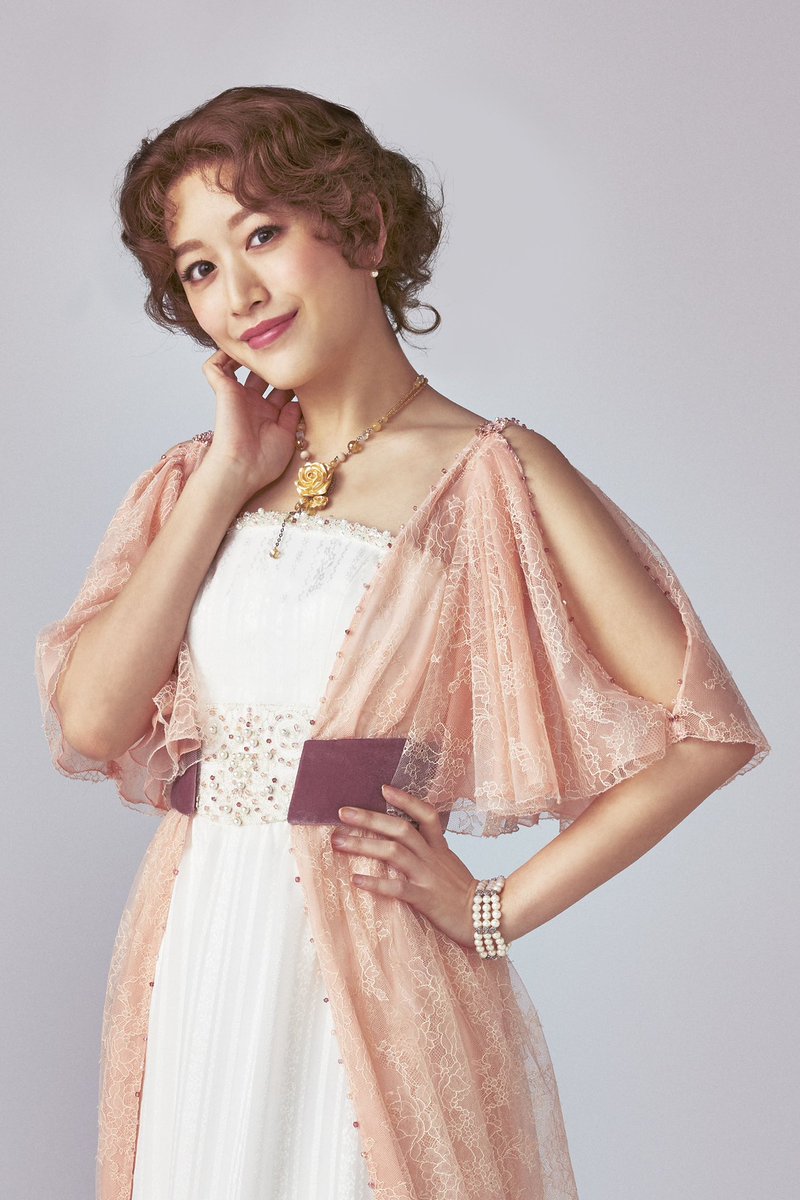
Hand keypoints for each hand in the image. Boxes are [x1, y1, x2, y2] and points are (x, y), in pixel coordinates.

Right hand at [199, 348, 299, 494]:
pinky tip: (239, 349)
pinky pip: (214, 366)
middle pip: (263, 374)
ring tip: (265, 345)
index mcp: (268, 415)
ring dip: (250, 356)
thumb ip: (292, 415)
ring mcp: (237, 396)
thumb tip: (298, 398)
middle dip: (275, 364)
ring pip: (238, 366)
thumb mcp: (288, 435)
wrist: (242, 469)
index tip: (307, 369)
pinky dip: (221, 354)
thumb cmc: (263, 462)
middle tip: (290, 352)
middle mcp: (252, 403)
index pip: (280, 388)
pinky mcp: (223, 391)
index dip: (292, 378)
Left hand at [331, 784, 478, 948]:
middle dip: (369, 819)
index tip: (383, 789)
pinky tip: (356, 879)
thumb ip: (430, 848)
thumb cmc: (461, 891)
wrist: (487, 916)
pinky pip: (397, 888)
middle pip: (401, 829)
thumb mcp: (448, 862)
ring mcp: (427, 876)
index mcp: (439, 847)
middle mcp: (432, 857)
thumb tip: (403, 836)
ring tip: (339, 842)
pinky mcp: (424, 899)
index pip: (426, 814)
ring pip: (394, 853)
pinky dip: (376, 882)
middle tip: (342, 813)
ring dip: (364, 845)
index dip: (405, 800)